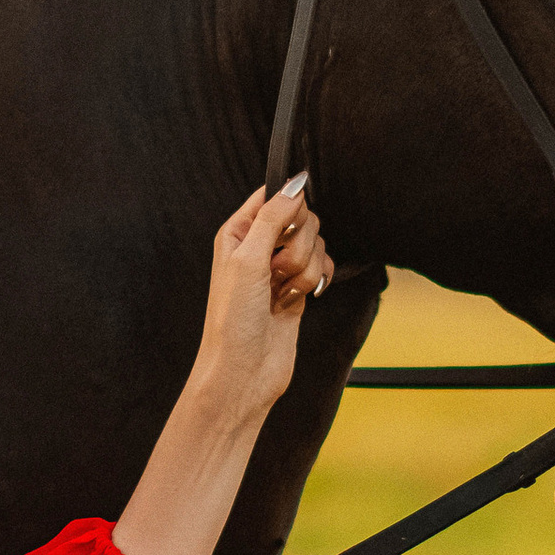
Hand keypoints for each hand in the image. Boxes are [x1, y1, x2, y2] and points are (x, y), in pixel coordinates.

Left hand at [111, 175, 334, 554]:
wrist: (243, 372)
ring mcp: (279, 269)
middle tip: (276, 273)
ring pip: (315, 244)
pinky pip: (321, 266)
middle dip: (297, 246)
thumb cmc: (232, 321)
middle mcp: (258, 247)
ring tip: (282, 293)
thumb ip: (274, 216)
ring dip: (305, 269)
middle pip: (302, 219)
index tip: (286, 229)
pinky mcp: (298, 289)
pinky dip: (315, 281)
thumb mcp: (248, 258)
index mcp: (237, 232)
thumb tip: (296, 182)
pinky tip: (299, 299)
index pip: (273, 196)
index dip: (288, 208)